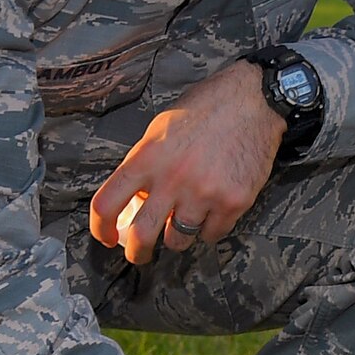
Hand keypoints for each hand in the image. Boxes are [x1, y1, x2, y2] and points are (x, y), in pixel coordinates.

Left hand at [88, 59, 285, 261]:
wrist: (253, 100)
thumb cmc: (205, 109)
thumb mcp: (161, 129)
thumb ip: (145, 164)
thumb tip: (135, 199)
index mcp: (147, 158)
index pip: (107, 203)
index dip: (100, 228)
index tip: (106, 236)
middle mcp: (172, 179)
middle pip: (141, 235)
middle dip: (136, 253)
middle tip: (138, 254)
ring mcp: (204, 194)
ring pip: (178, 240)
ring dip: (178, 235)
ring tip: (185, 219)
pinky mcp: (233, 203)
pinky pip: (212, 234)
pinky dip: (209, 228)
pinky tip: (212, 211)